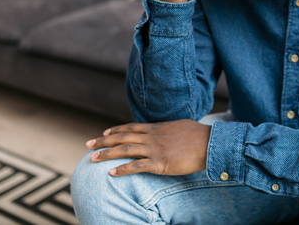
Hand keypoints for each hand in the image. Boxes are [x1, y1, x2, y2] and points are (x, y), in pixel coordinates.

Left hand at [85, 120, 211, 176]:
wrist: (209, 143)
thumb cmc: (198, 135)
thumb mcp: (179, 126)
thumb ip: (168, 129)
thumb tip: (165, 131)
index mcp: (157, 128)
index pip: (131, 127)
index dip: (116, 130)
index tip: (104, 133)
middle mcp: (152, 137)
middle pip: (123, 136)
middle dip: (103, 141)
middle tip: (88, 144)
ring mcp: (155, 149)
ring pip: (125, 149)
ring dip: (107, 154)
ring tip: (92, 158)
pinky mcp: (160, 163)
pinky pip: (137, 166)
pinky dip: (122, 169)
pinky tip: (111, 172)